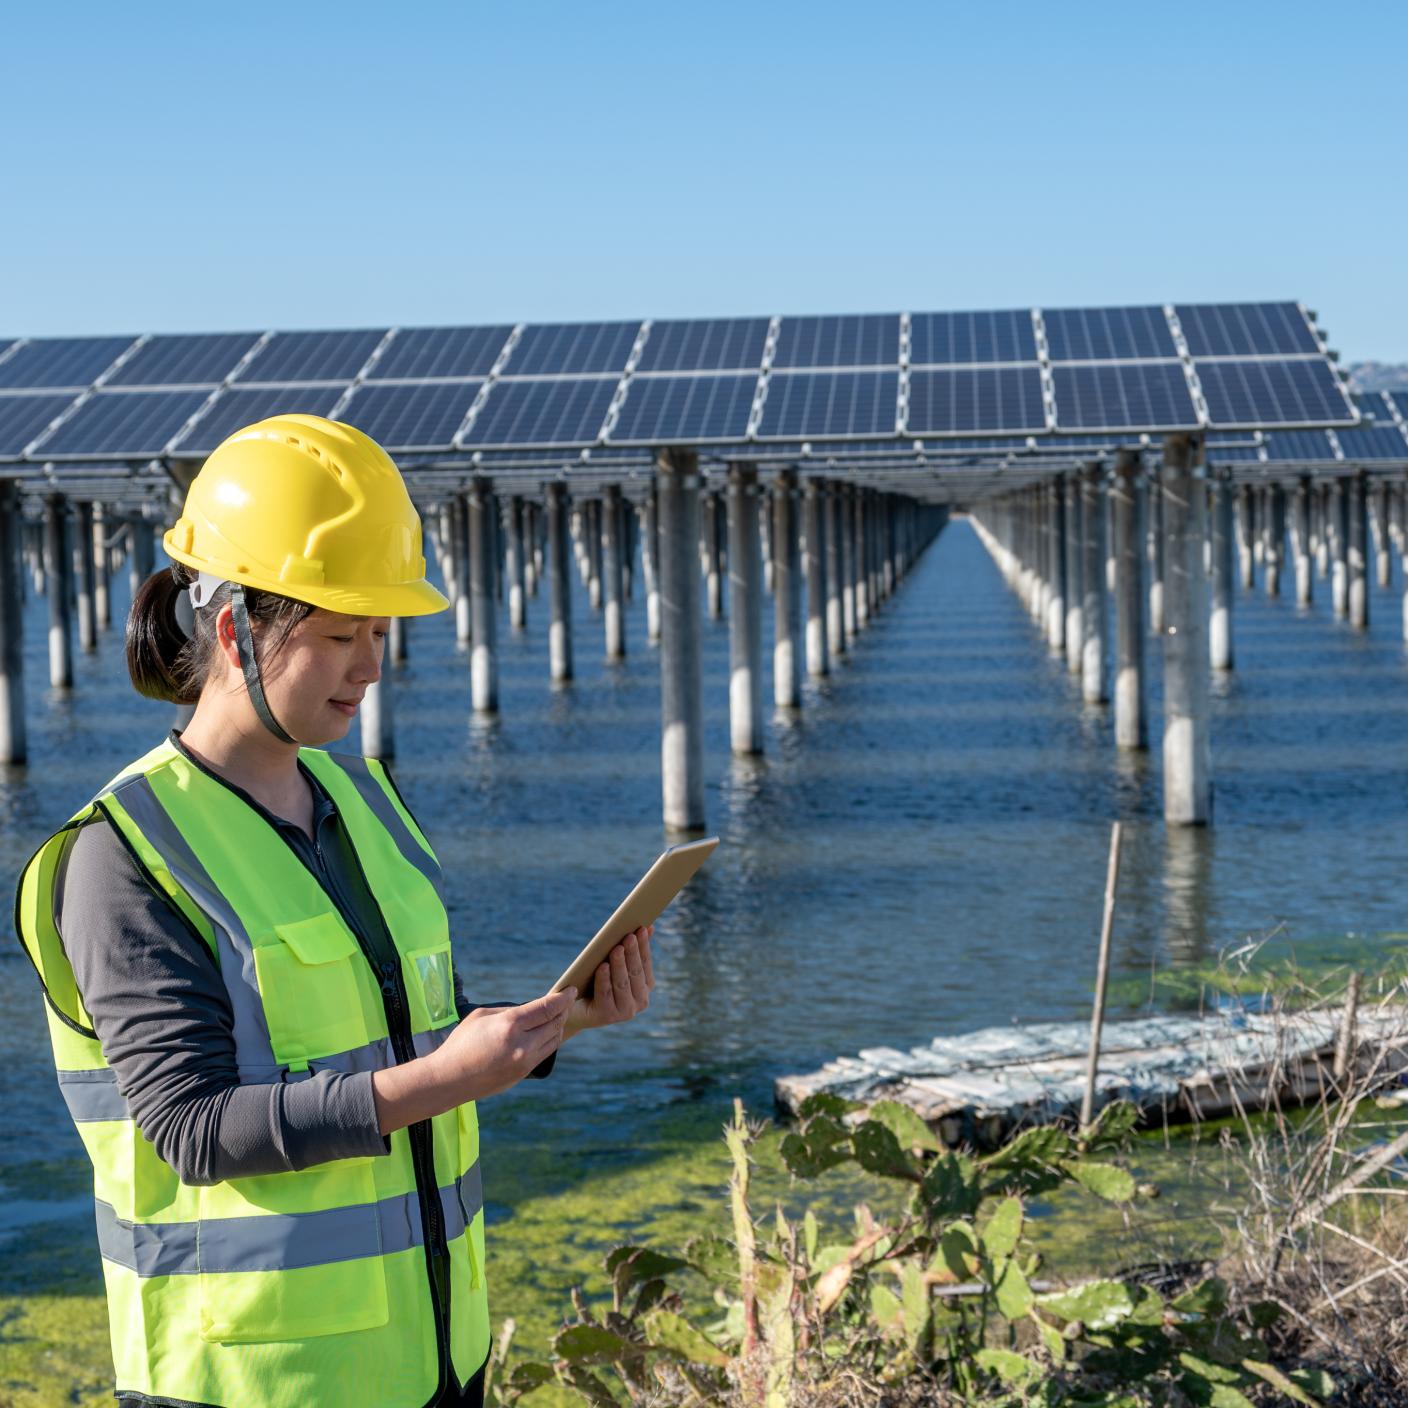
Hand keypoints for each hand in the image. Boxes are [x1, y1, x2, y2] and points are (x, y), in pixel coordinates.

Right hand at [427, 987, 575, 1101]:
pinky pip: (545, 1053)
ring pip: (554, 1040)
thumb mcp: (482, 1016)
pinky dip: (550, 1040)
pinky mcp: (523, 1074)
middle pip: (556, 1023)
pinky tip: (547, 1032)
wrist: (449, 1079)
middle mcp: (522, 1045)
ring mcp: (525, 1062)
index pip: (548, 1008)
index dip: (563, 998)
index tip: (571, 990)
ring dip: (559, 1025)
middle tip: (567, 1000)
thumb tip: (532, 1010)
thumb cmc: (462, 1043)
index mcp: (510, 1025)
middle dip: (564, 1010)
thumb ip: (510, 1011)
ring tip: (558, 1015)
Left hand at [564, 925, 653, 1038]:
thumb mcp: (615, 964)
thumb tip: (649, 926)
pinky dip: (604, 979)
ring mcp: (626, 1011)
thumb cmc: (598, 981)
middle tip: (628, 936)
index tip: (641, 929)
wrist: (576, 1007)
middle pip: (635, 972)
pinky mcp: (608, 1016)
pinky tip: (603, 966)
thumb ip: (631, 948)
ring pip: (623, 983)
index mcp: (645, 986)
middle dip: (632, 953)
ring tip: (616, 948)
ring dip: (620, 965)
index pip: (646, 963)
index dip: (644, 946)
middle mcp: (640, 1000)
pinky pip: (606, 993)